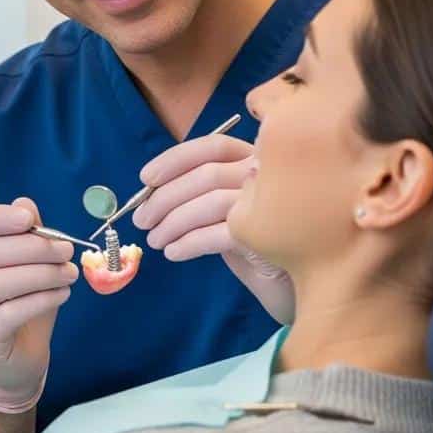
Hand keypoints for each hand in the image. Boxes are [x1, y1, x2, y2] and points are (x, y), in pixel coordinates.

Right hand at [0, 197, 77, 412]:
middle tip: (66, 249)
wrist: (13, 361)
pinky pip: (11, 312)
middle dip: (33, 247)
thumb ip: (25, 235)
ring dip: (43, 273)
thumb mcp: (25, 265)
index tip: (28, 219)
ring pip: (0, 282)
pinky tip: (62, 293)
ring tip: (70, 273)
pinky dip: (42, 299)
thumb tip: (25, 203)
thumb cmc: (18, 305)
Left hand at [132, 133, 295, 323]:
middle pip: (206, 174)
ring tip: (154, 240)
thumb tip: (149, 195)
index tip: (145, 179)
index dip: (174, 159)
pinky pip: (219, 233)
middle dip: (164, 198)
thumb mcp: (225, 212)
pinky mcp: (270, 237)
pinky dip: (189, 242)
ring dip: (172, 222)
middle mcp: (267, 174)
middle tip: (141, 220)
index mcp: (255, 159)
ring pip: (210, 201)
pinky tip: (174, 252)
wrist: (291, 286)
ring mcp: (273, 203)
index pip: (211, 146)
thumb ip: (198, 194)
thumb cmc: (254, 244)